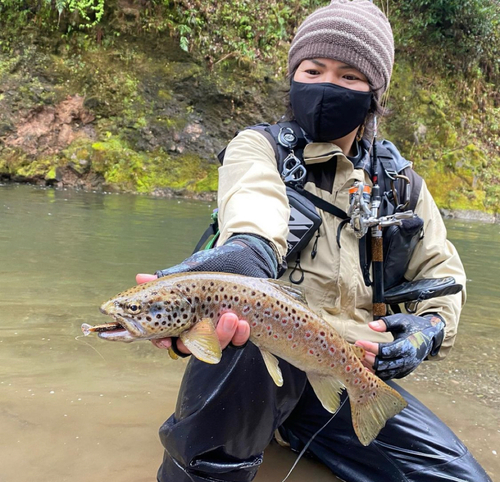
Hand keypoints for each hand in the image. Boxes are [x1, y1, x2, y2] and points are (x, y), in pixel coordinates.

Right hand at [136, 273, 250, 354]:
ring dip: (223, 334)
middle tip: (205, 324)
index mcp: (180, 319)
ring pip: (216, 345)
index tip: (165, 341)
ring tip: (231, 317)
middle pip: (191, 346)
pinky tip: (243, 323)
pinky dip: (240, 335)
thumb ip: (164, 281)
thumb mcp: (187, 274)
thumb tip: (140, 277)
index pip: (166, 338)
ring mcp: (218, 331)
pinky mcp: (238, 332)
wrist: (240, 262)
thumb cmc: (209, 270)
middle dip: (197, 340)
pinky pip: (237, 342)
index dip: (162, 342)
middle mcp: (197, 329)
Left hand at [355, 314, 444, 379]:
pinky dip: (377, 372)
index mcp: (407, 347)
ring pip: (385, 373)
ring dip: (371, 367)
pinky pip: (389, 375)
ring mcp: (406, 368)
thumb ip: (386, 323)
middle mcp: (407, 360)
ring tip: (359, 358)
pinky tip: (367, 365)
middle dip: (368, 358)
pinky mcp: (404, 372)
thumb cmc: (413, 326)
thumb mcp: (401, 320)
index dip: (370, 347)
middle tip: (356, 351)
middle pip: (383, 364)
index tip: (358, 342)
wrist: (430, 335)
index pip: (385, 350)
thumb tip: (370, 326)